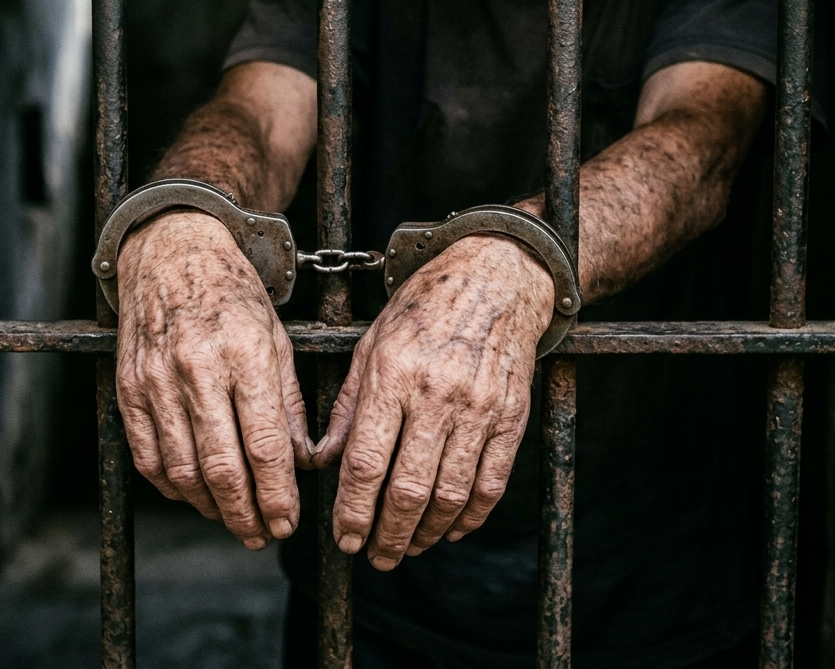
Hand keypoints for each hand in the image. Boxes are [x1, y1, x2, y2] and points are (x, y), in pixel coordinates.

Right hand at [115, 210, 312, 548]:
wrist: (170, 250)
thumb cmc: (233, 293)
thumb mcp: (278, 338)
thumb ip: (289, 403)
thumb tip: (301, 464)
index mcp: (245, 354)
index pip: (264, 446)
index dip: (276, 495)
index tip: (287, 521)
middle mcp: (197, 369)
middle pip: (221, 467)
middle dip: (245, 513)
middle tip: (262, 536)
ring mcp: (156, 380)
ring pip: (181, 470)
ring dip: (209, 507)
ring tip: (233, 521)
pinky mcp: (128, 387)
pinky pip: (148, 454)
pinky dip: (171, 485)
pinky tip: (194, 494)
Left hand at [312, 233, 554, 569]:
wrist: (498, 278)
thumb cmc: (424, 307)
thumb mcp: (371, 344)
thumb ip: (349, 406)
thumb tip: (322, 461)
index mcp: (393, 375)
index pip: (367, 462)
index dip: (353, 510)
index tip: (345, 538)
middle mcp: (437, 394)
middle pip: (408, 489)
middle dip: (388, 535)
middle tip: (376, 557)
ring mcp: (480, 408)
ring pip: (451, 494)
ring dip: (426, 532)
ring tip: (408, 547)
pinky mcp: (512, 417)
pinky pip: (492, 482)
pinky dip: (471, 516)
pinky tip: (451, 528)